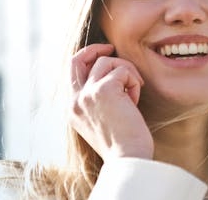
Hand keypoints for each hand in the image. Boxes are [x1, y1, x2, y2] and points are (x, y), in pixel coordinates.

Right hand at [69, 43, 153, 160]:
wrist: (128, 159)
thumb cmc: (122, 144)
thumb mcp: (102, 120)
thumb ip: (97, 100)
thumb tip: (110, 75)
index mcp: (72, 109)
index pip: (72, 72)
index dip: (87, 58)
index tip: (103, 55)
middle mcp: (75, 100)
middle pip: (78, 59)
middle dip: (95, 49)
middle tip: (112, 48)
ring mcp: (87, 94)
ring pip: (107, 62)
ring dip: (126, 72)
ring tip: (134, 93)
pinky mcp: (104, 90)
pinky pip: (123, 70)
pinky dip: (133, 81)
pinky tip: (135, 101)